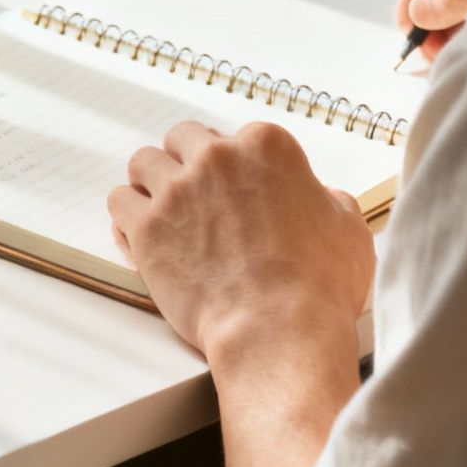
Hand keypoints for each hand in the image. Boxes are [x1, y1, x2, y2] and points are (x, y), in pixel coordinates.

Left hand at [108, 121, 373, 356]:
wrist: (278, 331)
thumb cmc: (317, 285)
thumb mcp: (348, 228)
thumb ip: (329, 199)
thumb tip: (322, 197)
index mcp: (266, 146)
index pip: (237, 136)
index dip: (237, 165)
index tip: (238, 189)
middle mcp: (216, 157)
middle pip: (183, 139)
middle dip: (188, 163)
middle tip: (199, 197)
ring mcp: (176, 190)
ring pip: (144, 163)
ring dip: (153, 183)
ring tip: (166, 211)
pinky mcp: (146, 227)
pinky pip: (119, 201)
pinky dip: (128, 215)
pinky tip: (142, 233)